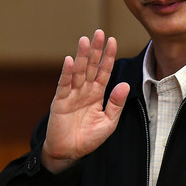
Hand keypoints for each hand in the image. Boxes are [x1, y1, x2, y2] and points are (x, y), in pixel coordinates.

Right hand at [41, 30, 129, 173]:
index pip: (104, 71)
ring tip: (85, 41)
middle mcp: (84, 90)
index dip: (108, 56)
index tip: (113, 40)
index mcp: (97, 93)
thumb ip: (116, 103)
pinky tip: (69, 61)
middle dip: (95, 50)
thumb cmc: (89, 138)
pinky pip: (64, 84)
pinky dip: (67, 73)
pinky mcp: (60, 101)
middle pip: (91, 66)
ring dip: (82, 56)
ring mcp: (72, 94)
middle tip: (99, 33)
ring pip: (78, 71)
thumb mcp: (109, 122)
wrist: (69, 152)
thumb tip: (125, 84)